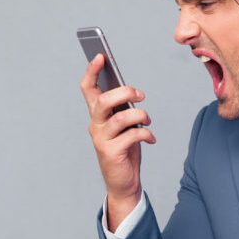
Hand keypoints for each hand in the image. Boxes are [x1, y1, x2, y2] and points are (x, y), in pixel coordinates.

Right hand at [80, 53, 155, 230]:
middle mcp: (95, 125)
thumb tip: (131, 92)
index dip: (92, 71)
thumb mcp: (123, 126)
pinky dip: (145, 134)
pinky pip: (131, 135)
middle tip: (140, 96)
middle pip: (103, 100)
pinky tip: (150, 139)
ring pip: (120, 117)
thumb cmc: (125, 150)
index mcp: (97, 115)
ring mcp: (101, 139)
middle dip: (125, 92)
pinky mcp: (111, 153)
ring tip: (147, 121)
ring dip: (140, 115)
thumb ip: (123, 109)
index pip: (88, 89)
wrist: (123, 183)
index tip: (100, 56)